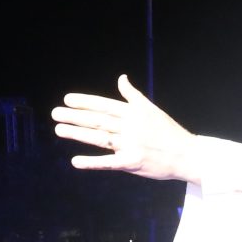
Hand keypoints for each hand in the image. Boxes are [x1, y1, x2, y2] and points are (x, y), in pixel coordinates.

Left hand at [53, 77, 218, 183]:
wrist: (187, 154)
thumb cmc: (168, 132)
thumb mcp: (151, 109)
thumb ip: (133, 95)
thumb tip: (121, 78)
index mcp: (134, 112)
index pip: (104, 105)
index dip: (85, 102)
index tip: (67, 99)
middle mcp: (130, 126)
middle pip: (98, 120)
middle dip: (75, 116)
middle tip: (55, 113)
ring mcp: (131, 144)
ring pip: (99, 138)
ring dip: (78, 134)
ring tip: (59, 130)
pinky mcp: (133, 162)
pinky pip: (109, 163)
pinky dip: (92, 162)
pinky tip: (75, 161)